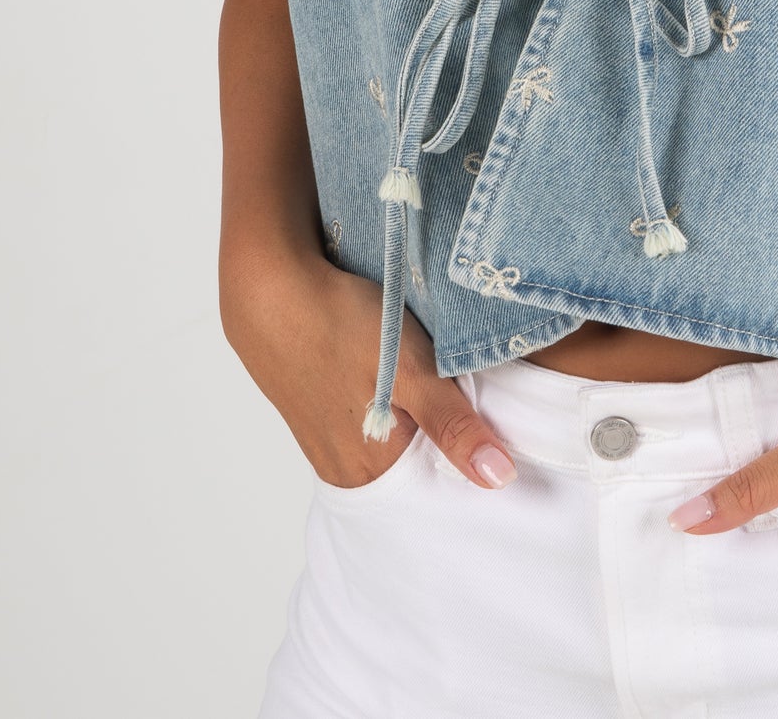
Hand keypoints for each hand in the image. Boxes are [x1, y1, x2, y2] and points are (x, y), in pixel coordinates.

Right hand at [221, 244, 517, 494]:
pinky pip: (370, 418)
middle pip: (414, 467)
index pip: (434, 490)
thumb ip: (452, 425)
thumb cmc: (340, 327)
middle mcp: (343, 465)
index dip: (471, 464)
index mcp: (368, 471)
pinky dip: (394, 401)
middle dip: (448, 442)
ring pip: (393, 438)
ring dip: (420, 418)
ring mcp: (326, 436)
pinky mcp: (319, 406)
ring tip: (447, 386)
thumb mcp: (411, 371)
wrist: (270, 288)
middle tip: (484, 405)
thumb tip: (498, 478)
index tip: (507, 443)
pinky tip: (404, 373)